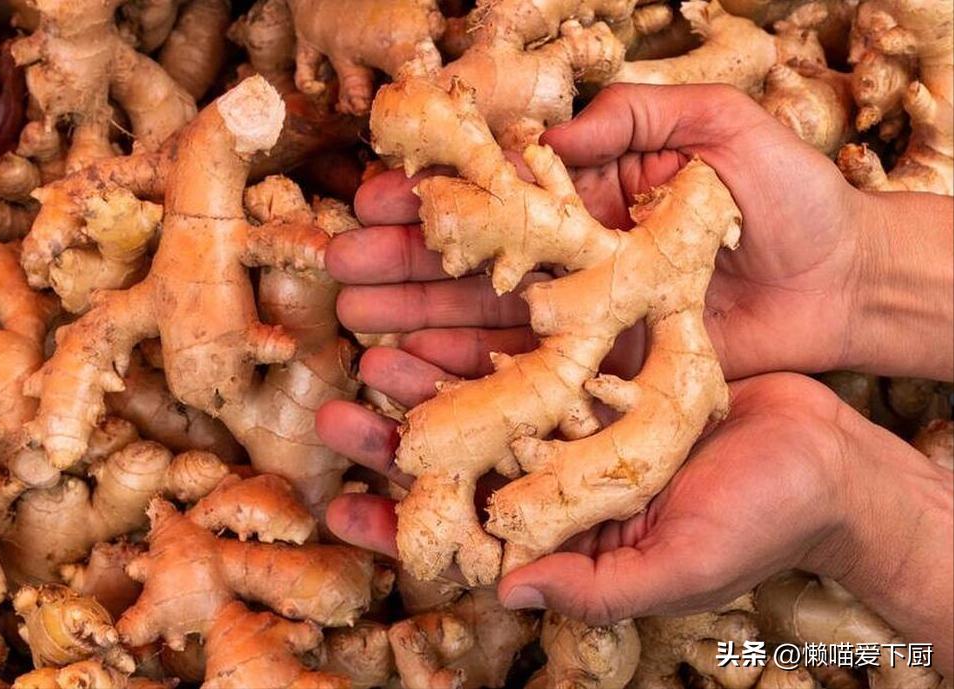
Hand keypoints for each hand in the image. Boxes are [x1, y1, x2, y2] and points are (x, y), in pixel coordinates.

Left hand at [322, 371, 953, 675]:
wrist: (829, 459)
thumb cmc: (762, 524)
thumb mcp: (679, 567)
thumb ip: (595, 587)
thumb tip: (509, 597)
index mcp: (568, 531)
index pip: (465, 531)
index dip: (402, 524)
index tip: (343, 505)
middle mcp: (563, 475)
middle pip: (463, 458)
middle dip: (398, 440)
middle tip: (334, 414)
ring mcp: (581, 419)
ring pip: (488, 397)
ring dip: (432, 380)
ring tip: (373, 354)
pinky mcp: (609, 369)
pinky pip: (537, 350)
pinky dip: (494, 335)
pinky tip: (447, 318)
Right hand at [335, 83, 872, 381]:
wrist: (841, 282)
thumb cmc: (791, 197)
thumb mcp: (721, 128)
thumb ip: (637, 116)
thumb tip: (546, 134)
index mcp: (593, 193)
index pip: (496, 196)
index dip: (437, 199)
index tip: (376, 199)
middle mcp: (575, 256)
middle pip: (477, 261)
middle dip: (404, 262)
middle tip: (340, 267)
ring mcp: (584, 315)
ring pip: (486, 318)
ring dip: (418, 318)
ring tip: (355, 317)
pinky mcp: (603, 371)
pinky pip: (528, 373)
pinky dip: (470, 372)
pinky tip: (415, 369)